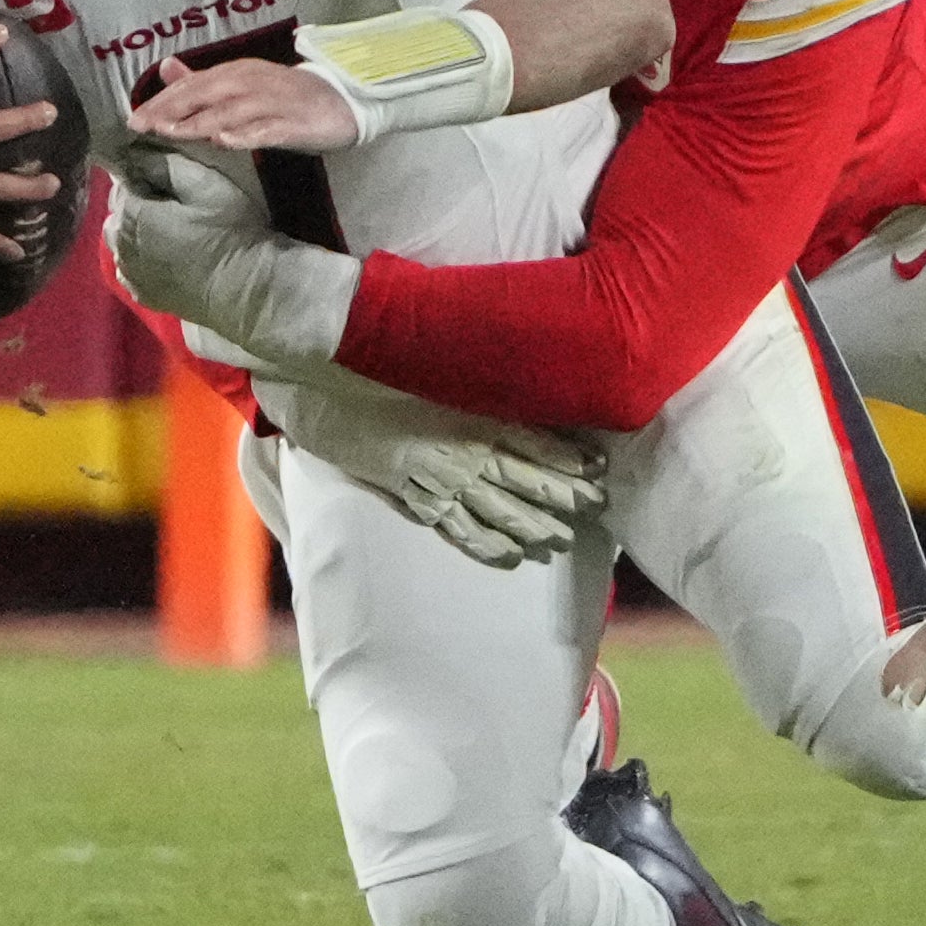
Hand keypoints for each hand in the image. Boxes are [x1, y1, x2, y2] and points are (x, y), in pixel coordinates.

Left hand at [105, 163, 358, 365]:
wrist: (245, 290)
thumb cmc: (229, 230)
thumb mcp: (205, 184)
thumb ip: (165, 163)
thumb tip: (136, 150)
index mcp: (131, 212)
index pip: (123, 181)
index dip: (145, 176)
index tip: (169, 179)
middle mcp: (119, 242)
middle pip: (119, 212)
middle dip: (138, 203)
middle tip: (174, 205)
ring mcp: (129, 272)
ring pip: (122, 240)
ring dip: (137, 231)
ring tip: (171, 231)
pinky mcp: (141, 294)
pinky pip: (131, 267)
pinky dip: (141, 258)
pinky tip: (167, 257)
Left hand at [127, 54, 358, 152]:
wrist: (343, 101)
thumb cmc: (286, 97)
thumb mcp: (242, 85)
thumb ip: (203, 81)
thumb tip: (166, 69)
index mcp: (237, 73)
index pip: (194, 85)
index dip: (163, 101)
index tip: (134, 120)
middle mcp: (252, 82)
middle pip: (208, 94)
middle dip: (173, 109)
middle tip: (143, 126)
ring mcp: (275, 102)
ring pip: (232, 111)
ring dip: (201, 121)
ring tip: (172, 132)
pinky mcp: (295, 123)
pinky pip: (267, 129)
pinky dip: (246, 134)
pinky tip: (226, 141)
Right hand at [254, 377, 605, 568]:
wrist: (326, 384)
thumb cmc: (383, 368)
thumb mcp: (439, 367)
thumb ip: (475, 379)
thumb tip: (514, 377)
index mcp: (475, 413)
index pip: (537, 441)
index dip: (571, 459)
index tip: (599, 470)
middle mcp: (465, 449)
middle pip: (528, 480)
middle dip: (565, 498)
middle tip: (596, 509)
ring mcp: (440, 478)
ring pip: (500, 510)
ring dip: (535, 527)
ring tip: (562, 540)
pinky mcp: (413, 496)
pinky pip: (458, 529)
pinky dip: (487, 545)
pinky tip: (510, 557)